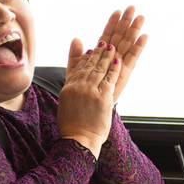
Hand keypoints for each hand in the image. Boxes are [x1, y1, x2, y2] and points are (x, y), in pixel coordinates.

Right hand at [57, 39, 121, 156]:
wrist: (78, 139)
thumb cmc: (72, 126)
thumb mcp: (66, 104)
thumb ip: (71, 89)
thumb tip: (74, 82)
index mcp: (68, 88)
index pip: (78, 68)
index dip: (86, 57)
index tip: (92, 49)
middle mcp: (78, 86)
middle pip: (90, 65)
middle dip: (98, 53)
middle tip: (105, 43)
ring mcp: (90, 91)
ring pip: (100, 69)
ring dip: (107, 57)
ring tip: (113, 48)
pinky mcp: (102, 97)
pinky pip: (109, 78)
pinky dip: (114, 68)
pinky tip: (118, 61)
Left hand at [66, 5, 146, 102]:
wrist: (85, 122)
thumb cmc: (80, 100)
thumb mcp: (74, 75)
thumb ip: (76, 57)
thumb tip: (77, 38)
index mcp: (101, 60)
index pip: (107, 37)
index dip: (111, 24)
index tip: (117, 10)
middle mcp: (112, 62)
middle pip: (120, 38)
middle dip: (125, 23)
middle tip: (132, 7)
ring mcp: (119, 68)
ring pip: (127, 45)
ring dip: (134, 31)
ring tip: (140, 16)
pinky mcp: (123, 77)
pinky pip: (132, 60)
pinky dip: (138, 48)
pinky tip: (144, 36)